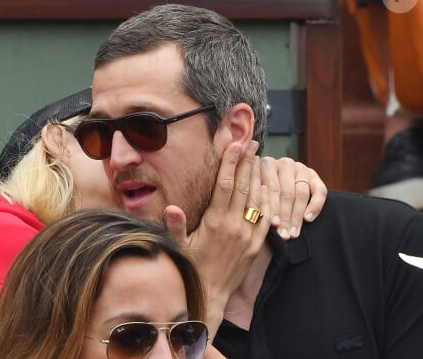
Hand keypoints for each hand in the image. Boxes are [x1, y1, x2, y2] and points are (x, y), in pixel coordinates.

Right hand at [165, 140, 270, 336]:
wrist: (210, 295)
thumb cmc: (189, 267)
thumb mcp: (177, 246)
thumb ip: (175, 226)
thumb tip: (170, 207)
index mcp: (215, 223)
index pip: (225, 186)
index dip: (231, 163)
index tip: (235, 145)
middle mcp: (234, 226)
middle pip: (244, 187)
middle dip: (247, 162)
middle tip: (252, 143)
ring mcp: (248, 236)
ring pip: (258, 199)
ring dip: (258, 177)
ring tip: (260, 158)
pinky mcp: (256, 245)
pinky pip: (266, 217)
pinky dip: (268, 200)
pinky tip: (267, 187)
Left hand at [260, 156, 326, 239]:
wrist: (279, 186)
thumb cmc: (262, 195)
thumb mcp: (257, 194)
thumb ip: (258, 201)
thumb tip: (262, 221)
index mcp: (267, 164)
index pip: (272, 187)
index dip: (273, 206)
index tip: (273, 224)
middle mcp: (284, 164)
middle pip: (287, 192)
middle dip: (285, 215)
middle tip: (284, 233)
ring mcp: (300, 168)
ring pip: (302, 193)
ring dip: (297, 216)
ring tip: (293, 233)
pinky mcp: (314, 176)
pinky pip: (320, 191)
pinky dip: (315, 206)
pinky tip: (308, 219)